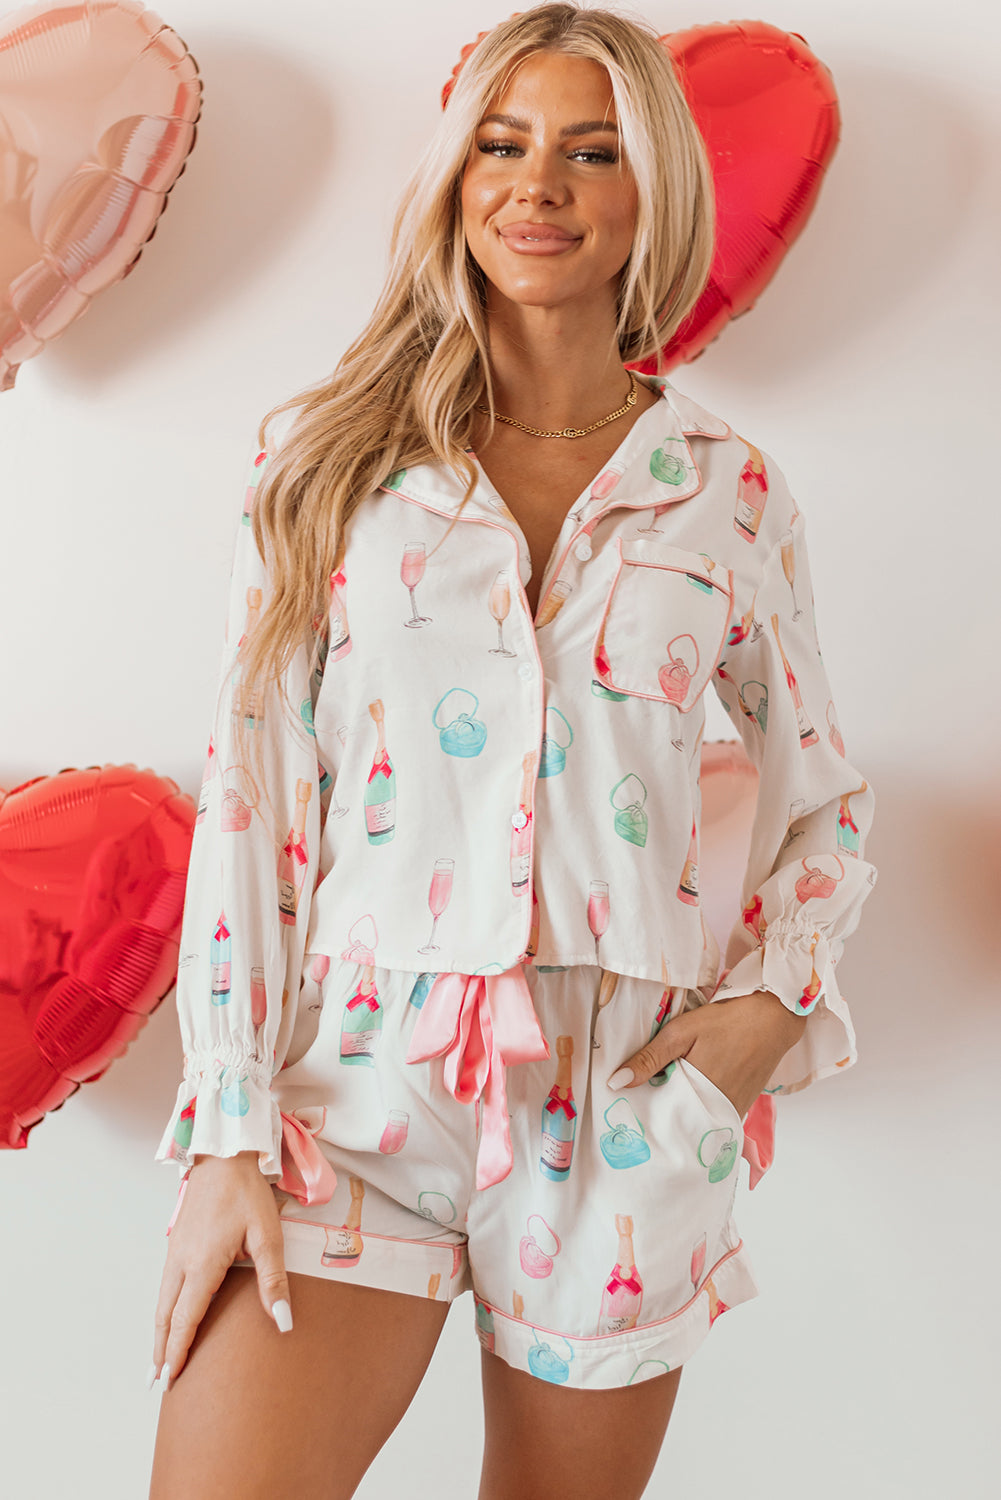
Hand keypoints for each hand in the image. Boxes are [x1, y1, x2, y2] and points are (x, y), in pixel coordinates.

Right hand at [151, 1150, 292, 1391]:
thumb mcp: (267, 1234)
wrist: (223, 1154)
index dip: (178, 1352)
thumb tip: (283, 1320)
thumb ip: (273, 1280)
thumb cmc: (247, 1192)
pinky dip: (164, 1310)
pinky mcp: (176, 1241)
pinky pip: (166, 1285)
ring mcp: (175, 1250)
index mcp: (202, 1264)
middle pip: (166, 1316)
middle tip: (157, 1382)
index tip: (170, 1379)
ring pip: (162, 1301)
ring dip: (160, 1332)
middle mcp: (181, 1261)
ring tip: (159, 1358)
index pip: (186, 1319)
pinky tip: (170, 1316)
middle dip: (161, 1350)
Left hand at [606, 989, 807, 1119]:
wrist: (774, 1017)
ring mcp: (733, 1111)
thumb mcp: (681, 1032)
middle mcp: (718, 1111)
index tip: (626, 1111)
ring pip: (697, 1121)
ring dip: (681, 1114)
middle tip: (639, 1108)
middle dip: (661, 1117)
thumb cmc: (727, 1021)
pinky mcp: (742, 1107)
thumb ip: (649, 1058)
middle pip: (680, 1123)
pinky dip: (699, 1109)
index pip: (662, 1118)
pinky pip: (714, 1115)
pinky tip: (687, 1096)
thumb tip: (616, 1083)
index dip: (644, 1114)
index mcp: (699, 1095)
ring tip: (659, 1102)